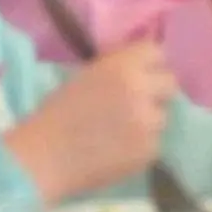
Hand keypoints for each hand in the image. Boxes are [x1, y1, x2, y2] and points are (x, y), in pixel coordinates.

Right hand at [4, 42, 174, 202]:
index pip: (157, 52)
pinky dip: (141, 147)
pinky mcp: (149, 151)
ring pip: (163, 116)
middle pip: (170, 83)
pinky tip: (118, 151)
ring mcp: (148, 122)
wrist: (42, 159)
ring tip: (122, 133)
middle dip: (156, 92)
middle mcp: (141, 89)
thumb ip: (117, 69)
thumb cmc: (55, 115)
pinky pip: (155, 143)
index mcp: (122, 66)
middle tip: (138, 104)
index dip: (149, 64)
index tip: (142, 74)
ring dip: (149, 122)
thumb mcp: (87, 77)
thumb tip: (140, 66)